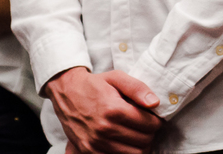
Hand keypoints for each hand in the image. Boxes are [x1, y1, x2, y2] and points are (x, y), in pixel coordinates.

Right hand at [45, 66, 160, 153]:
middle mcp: (104, 128)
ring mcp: (96, 142)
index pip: (149, 124)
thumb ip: (137, 88)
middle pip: (143, 141)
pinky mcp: (89, 151)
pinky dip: (124, 152)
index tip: (153, 117)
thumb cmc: (94, 84)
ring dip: (139, 145)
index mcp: (113, 109)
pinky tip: (123, 142)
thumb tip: (154, 103)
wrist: (66, 91)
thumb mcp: (116, 77)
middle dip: (149, 133)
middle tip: (145, 125)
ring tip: (135, 134)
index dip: (156, 121)